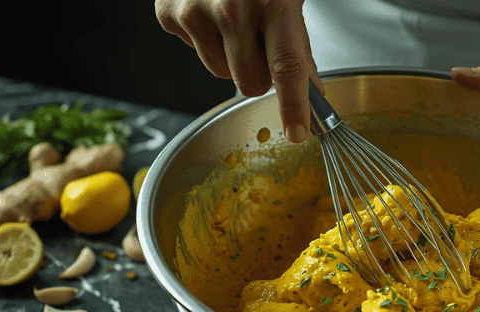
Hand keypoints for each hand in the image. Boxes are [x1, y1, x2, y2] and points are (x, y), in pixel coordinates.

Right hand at [155, 0, 321, 142]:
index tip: (297, 132)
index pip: (287, 66)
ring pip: (219, 74)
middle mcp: (230, 7)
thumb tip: (311, 91)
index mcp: (272, 1)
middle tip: (260, 43)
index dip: (294, 105)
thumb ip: (298, 45)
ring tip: (232, 19)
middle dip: (259, 74)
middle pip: (250, 83)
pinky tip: (209, 11)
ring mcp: (194, 11)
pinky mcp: (168, 15)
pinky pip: (194, 53)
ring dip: (230, 57)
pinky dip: (204, 39)